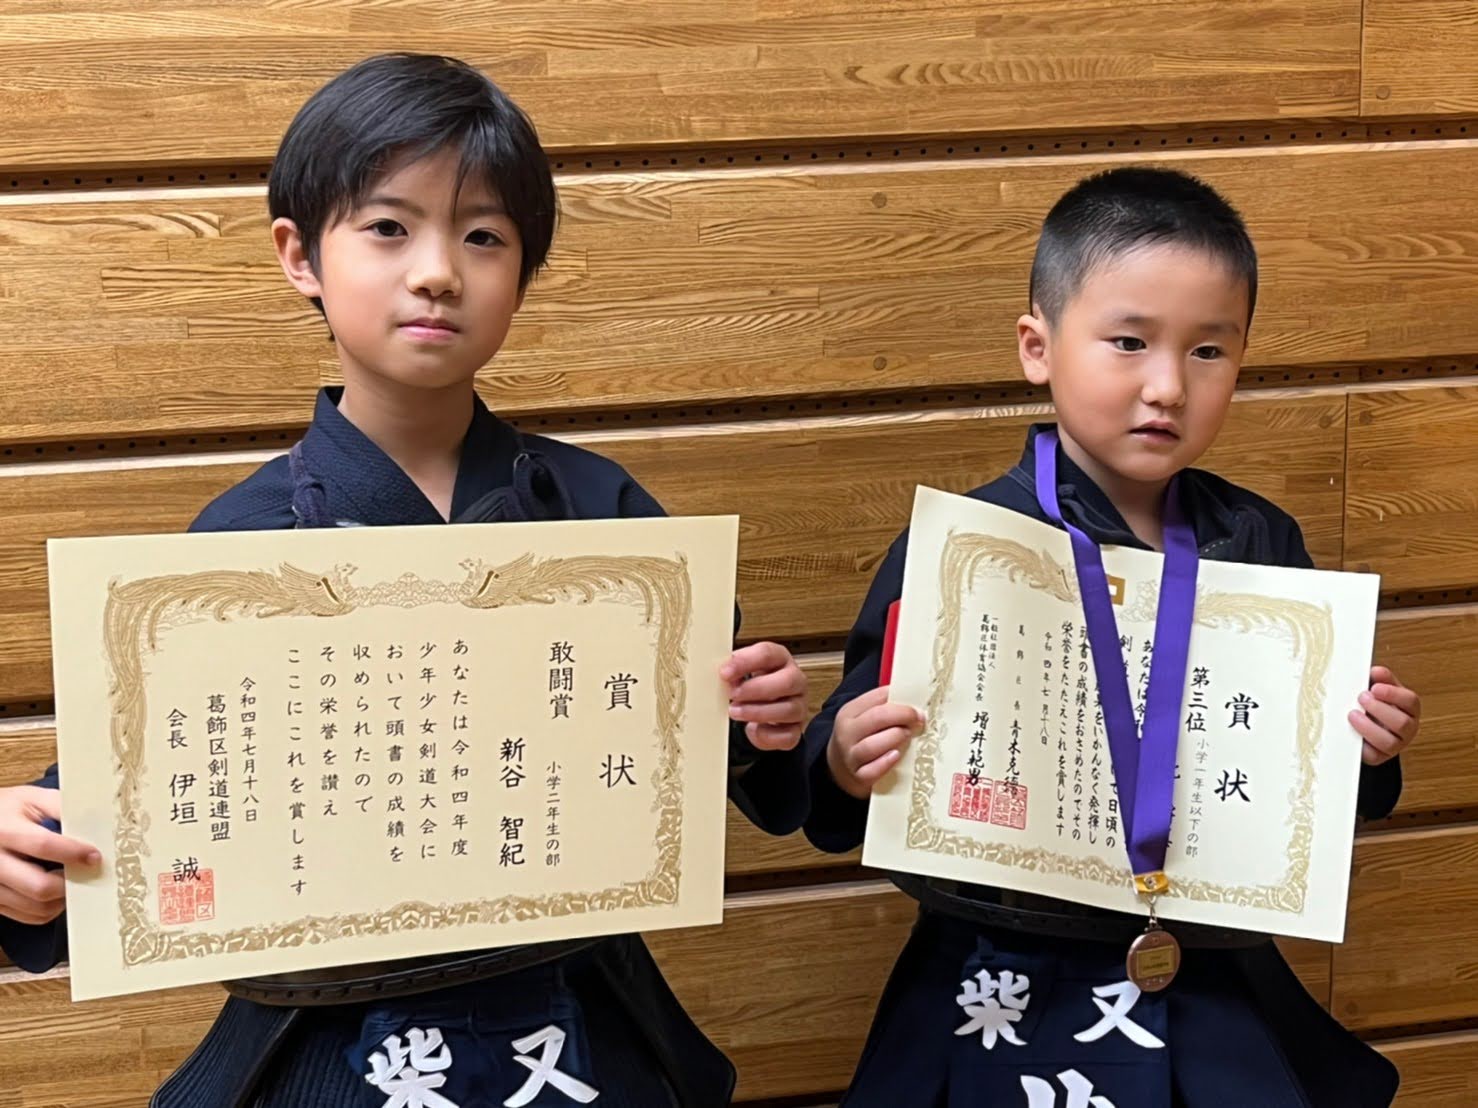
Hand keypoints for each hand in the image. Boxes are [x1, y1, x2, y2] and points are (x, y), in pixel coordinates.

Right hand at [0, 785, 99, 924]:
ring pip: (35, 906)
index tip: (95, 856)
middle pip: (39, 886)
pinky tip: (57, 894)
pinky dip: (48, 909)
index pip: (43, 846)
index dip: (73, 853)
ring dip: (62, 899)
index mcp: (6, 831)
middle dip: (71, 883)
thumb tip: (95, 821)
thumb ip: (60, 807)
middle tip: (88, 874)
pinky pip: (26, 915)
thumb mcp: (32, 799)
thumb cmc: (8, 810)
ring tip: (74, 882)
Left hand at [721, 641, 807, 751]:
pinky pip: (787, 736)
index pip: (768, 653)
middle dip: (756, 689)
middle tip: (733, 694)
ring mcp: (798, 706)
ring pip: (788, 710)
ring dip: (757, 712)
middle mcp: (795, 681)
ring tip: (735, 711)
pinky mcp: (794, 730)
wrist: (761, 707)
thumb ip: (733, 669)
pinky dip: (767, 735)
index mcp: (780, 659)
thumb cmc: (752, 684)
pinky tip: (752, 729)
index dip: (745, 662)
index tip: (725, 673)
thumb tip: (723, 672)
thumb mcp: (741, 671)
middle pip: (787, 681)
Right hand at [826, 685, 924, 799]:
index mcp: (848, 713)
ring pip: (872, 744)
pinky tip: (897, 755)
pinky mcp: (858, 777)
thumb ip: (883, 709)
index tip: (917, 705)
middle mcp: (846, 733)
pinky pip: (873, 770)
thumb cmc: (859, 739)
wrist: (839, 769)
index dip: (899, 699)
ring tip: (908, 735)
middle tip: (919, 719)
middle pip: (876, 718)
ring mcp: (850, 756)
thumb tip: (914, 700)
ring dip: (895, 737)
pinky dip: (886, 762)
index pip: (876, 698)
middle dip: (902, 715)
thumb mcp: (863, 719)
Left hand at [1350, 665, 1419, 766]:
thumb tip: (1376, 671)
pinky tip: (1351, 732)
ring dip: (1369, 727)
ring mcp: (1396, 745)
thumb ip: (1380, 679)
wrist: (1368, 729)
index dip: (1393, 694)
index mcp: (1410, 709)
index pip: (1410, 701)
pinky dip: (1361, 743)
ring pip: (1389, 742)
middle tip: (1361, 698)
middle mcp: (1408, 728)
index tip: (1375, 687)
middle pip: (1402, 723)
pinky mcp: (1380, 757)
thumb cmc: (1375, 706)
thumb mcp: (1380, 690)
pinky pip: (1373, 755)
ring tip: (1352, 714)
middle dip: (1379, 710)